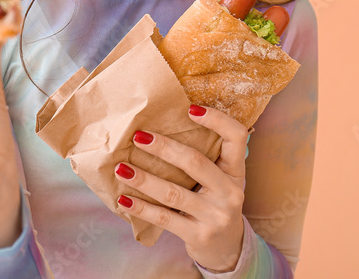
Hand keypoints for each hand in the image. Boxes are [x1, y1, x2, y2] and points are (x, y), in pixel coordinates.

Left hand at [114, 104, 248, 272]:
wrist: (227, 249)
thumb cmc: (215, 204)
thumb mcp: (221, 180)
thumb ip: (206, 158)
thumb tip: (163, 126)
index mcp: (236, 171)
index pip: (236, 137)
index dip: (217, 119)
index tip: (189, 108)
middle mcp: (230, 192)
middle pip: (195, 162)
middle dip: (164, 148)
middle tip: (138, 136)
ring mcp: (215, 216)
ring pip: (174, 192)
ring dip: (144, 179)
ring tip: (121, 168)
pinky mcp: (198, 235)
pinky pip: (164, 218)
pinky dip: (142, 208)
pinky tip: (123, 200)